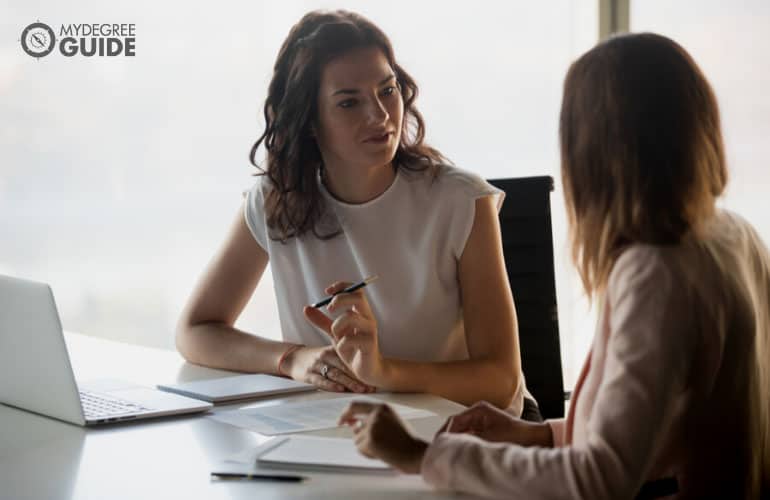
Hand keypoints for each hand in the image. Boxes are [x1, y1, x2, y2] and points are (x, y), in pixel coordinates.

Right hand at [283, 345, 373, 392]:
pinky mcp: (308, 375)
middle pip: (346, 367)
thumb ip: (345, 358)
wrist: (292, 358)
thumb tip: (366, 369)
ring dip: (350, 383)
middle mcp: (326, 356)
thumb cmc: (316, 357)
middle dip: (359, 378)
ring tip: (361, 390)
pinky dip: (331, 385)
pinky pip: (321, 380)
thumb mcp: (330, 351)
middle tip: (371, 387)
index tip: (374, 378)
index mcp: (334, 349)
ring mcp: (317, 365)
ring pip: (336, 374)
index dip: (362, 370)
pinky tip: (340, 389)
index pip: (350, 360)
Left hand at [303, 281, 386, 386]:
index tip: (327, 291)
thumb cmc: (353, 349)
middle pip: (358, 297)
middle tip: (329, 308)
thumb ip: (322, 321)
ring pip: (352, 317)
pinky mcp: (370, 345)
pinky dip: (342, 344)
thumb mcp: (334, 333)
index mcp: (361, 312)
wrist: (367, 371)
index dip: (342, 286)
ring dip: (337, 324)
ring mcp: (370, 331)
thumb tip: (306, 308)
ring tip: (335, 335)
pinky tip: (343, 349)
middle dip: (341, 299)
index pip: (356, 289)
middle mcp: (368, 318)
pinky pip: (351, 339)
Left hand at [338, 401, 427, 473]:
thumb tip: (352, 425)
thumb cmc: (405, 439)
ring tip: (382, 448)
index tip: (341, 419)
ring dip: (365, 445)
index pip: (356, 405)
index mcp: (382, 407)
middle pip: (354, 422)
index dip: (346, 412)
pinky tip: (381, 453)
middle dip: (351, 428)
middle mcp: (376, 415)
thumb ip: (372, 420)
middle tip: (348, 431)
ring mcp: (372, 427)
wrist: (413, 452)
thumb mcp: (390, 421)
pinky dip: (367, 453)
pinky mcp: (370, 440)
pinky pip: (360, 448)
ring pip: (356, 438)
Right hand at [436, 401, 552, 446]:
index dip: (445, 433)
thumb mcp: (489, 438)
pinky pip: (469, 436)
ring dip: (457, 440)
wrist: (534, 439)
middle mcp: (479, 413)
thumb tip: (453, 443)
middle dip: (449, 437)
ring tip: (451, 450)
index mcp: (478, 409)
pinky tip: (463, 451)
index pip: (454, 420)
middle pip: (456, 425)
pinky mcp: (486, 430)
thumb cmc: (517, 434)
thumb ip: (469, 439)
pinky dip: (465, 443)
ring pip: (462, 431)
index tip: (439, 443)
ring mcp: (482, 421)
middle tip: (441, 448)